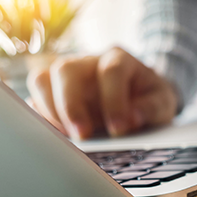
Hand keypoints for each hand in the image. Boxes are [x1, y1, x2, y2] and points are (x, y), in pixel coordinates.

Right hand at [27, 47, 177, 139]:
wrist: (139, 96)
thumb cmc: (148, 98)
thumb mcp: (163, 102)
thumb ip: (152, 108)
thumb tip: (133, 118)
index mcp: (119, 58)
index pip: (111, 70)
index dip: (114, 100)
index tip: (120, 128)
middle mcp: (88, 62)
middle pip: (66, 69)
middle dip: (71, 105)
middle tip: (83, 135)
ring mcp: (66, 77)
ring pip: (42, 80)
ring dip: (51, 112)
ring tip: (68, 137)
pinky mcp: (52, 93)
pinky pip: (34, 101)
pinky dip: (41, 120)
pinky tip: (56, 138)